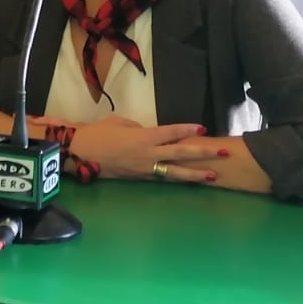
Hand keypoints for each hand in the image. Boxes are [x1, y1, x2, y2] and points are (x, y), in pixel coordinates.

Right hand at [63, 114, 220, 184]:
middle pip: (181, 153)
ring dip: (195, 174)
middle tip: (223, 153)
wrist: (78, 153)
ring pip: (175, 172)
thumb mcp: (119, 122)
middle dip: (203, 153)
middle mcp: (148, 154)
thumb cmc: (96, 133)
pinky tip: (187, 181)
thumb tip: (148, 132)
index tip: (203, 130)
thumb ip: (138, 127)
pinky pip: (161, 178)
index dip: (188, 130)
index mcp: (143, 137)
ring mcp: (144, 168)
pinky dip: (175, 178)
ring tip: (212, 175)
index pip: (171, 132)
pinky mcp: (139, 178)